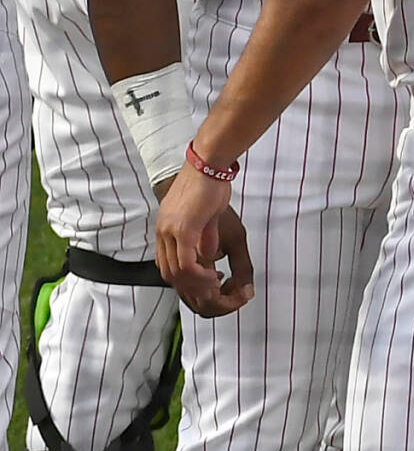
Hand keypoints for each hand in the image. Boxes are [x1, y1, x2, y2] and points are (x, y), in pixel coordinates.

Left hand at [154, 167, 256, 317]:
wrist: (209, 162)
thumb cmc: (211, 181)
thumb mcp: (207, 214)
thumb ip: (205, 236)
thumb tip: (207, 254)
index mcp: (165, 227)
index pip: (166, 262)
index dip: (184, 277)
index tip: (204, 279)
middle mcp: (162, 231)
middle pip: (167, 272)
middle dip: (190, 285)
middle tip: (210, 288)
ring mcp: (170, 231)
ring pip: (175, 271)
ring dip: (195, 283)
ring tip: (214, 284)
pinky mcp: (183, 230)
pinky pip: (186, 263)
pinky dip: (198, 275)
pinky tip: (213, 275)